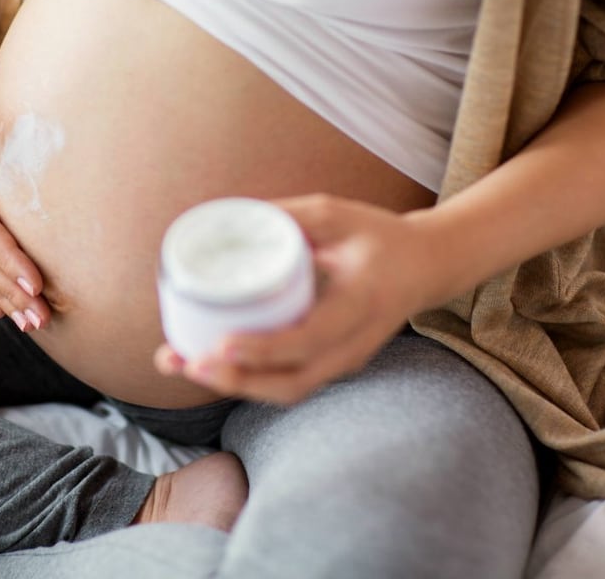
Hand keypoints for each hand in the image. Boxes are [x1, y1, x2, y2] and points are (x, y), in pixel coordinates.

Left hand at [155, 194, 443, 403]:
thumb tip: (227, 217)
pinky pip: (287, 384)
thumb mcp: (337, 214)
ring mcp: (344, 361)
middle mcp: (354, 344)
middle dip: (234, 380)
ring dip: (231, 384)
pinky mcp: (332, 365)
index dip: (264, 348)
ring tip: (178, 363)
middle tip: (186, 361)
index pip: (311, 338)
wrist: (426, 267)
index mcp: (361, 303)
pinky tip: (204, 363)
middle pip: (292, 382)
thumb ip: (287, 216)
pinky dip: (245, 379)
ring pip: (286, 391)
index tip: (222, 343)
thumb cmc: (378, 236)